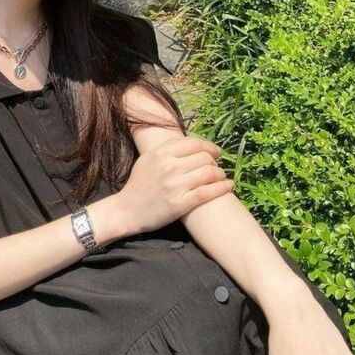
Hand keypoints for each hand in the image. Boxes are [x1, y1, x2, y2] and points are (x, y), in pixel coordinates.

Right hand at [118, 136, 233, 234]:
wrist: (126, 210)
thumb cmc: (138, 185)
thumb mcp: (148, 159)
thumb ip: (166, 150)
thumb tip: (190, 144)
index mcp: (161, 153)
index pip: (194, 143)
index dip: (209, 146)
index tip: (216, 152)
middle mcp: (169, 167)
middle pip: (204, 157)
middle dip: (215, 161)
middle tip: (216, 167)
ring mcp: (175, 185)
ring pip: (209, 173)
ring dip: (220, 174)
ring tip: (221, 177)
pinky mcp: (180, 204)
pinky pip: (207, 192)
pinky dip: (222, 188)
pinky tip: (228, 186)